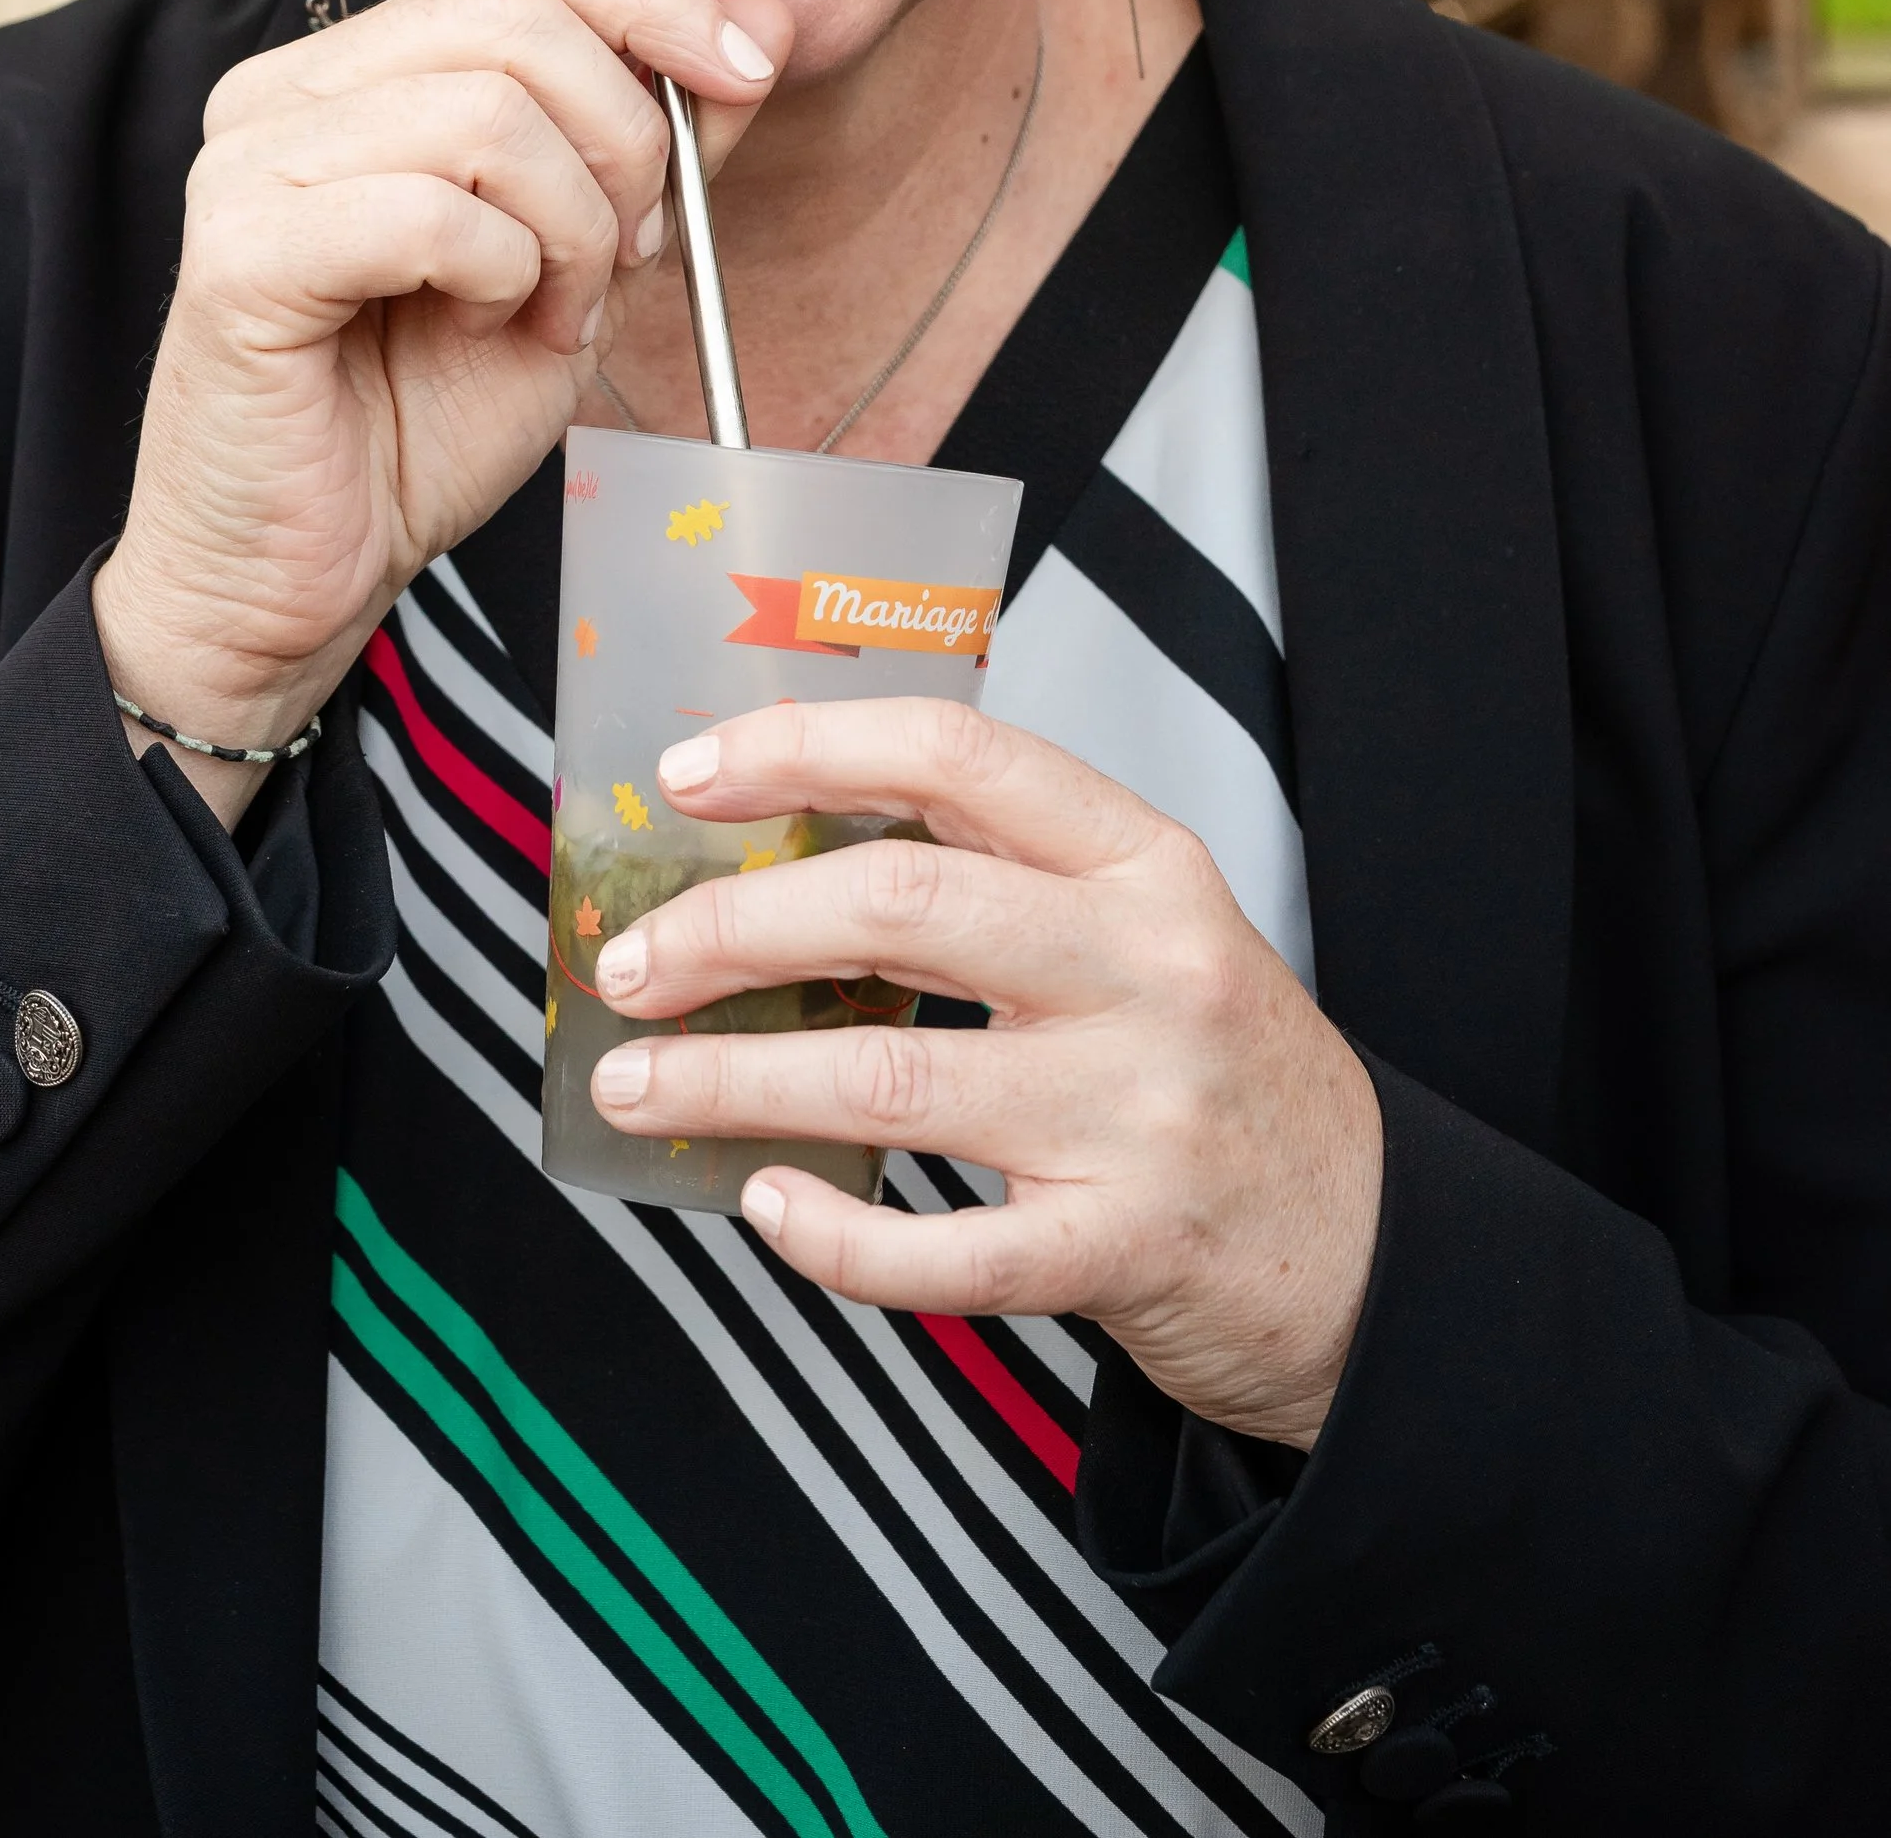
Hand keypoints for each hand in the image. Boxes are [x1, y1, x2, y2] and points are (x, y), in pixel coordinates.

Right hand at [96, 0, 789, 803]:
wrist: (299, 577)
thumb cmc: (417, 426)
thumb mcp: (576, 265)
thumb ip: (654, 146)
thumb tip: (760, 21)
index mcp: (355, 73)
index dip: (654, 0)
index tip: (743, 78)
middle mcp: (284, 92)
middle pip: (519, 20)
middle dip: (624, 143)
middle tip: (619, 259)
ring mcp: (249, 164)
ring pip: (487, 114)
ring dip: (567, 231)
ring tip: (543, 314)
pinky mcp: (239, 254)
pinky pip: (430, 213)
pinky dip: (501, 276)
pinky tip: (481, 330)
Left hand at [587, 698, 1380, 1447]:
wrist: (1372, 1250)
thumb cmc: (1220, 1071)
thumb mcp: (1144, 928)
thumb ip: (996, 872)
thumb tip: (778, 842)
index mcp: (1143, 863)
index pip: (956, 758)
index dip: (805, 752)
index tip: (689, 780)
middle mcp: (1148, 968)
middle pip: (901, 906)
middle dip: (730, 928)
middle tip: (631, 962)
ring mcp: (1139, 1112)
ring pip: (892, 1076)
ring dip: (730, 1081)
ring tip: (637, 1083)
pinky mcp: (1126, 1246)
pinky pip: (947, 1249)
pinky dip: (834, 1235)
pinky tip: (767, 1205)